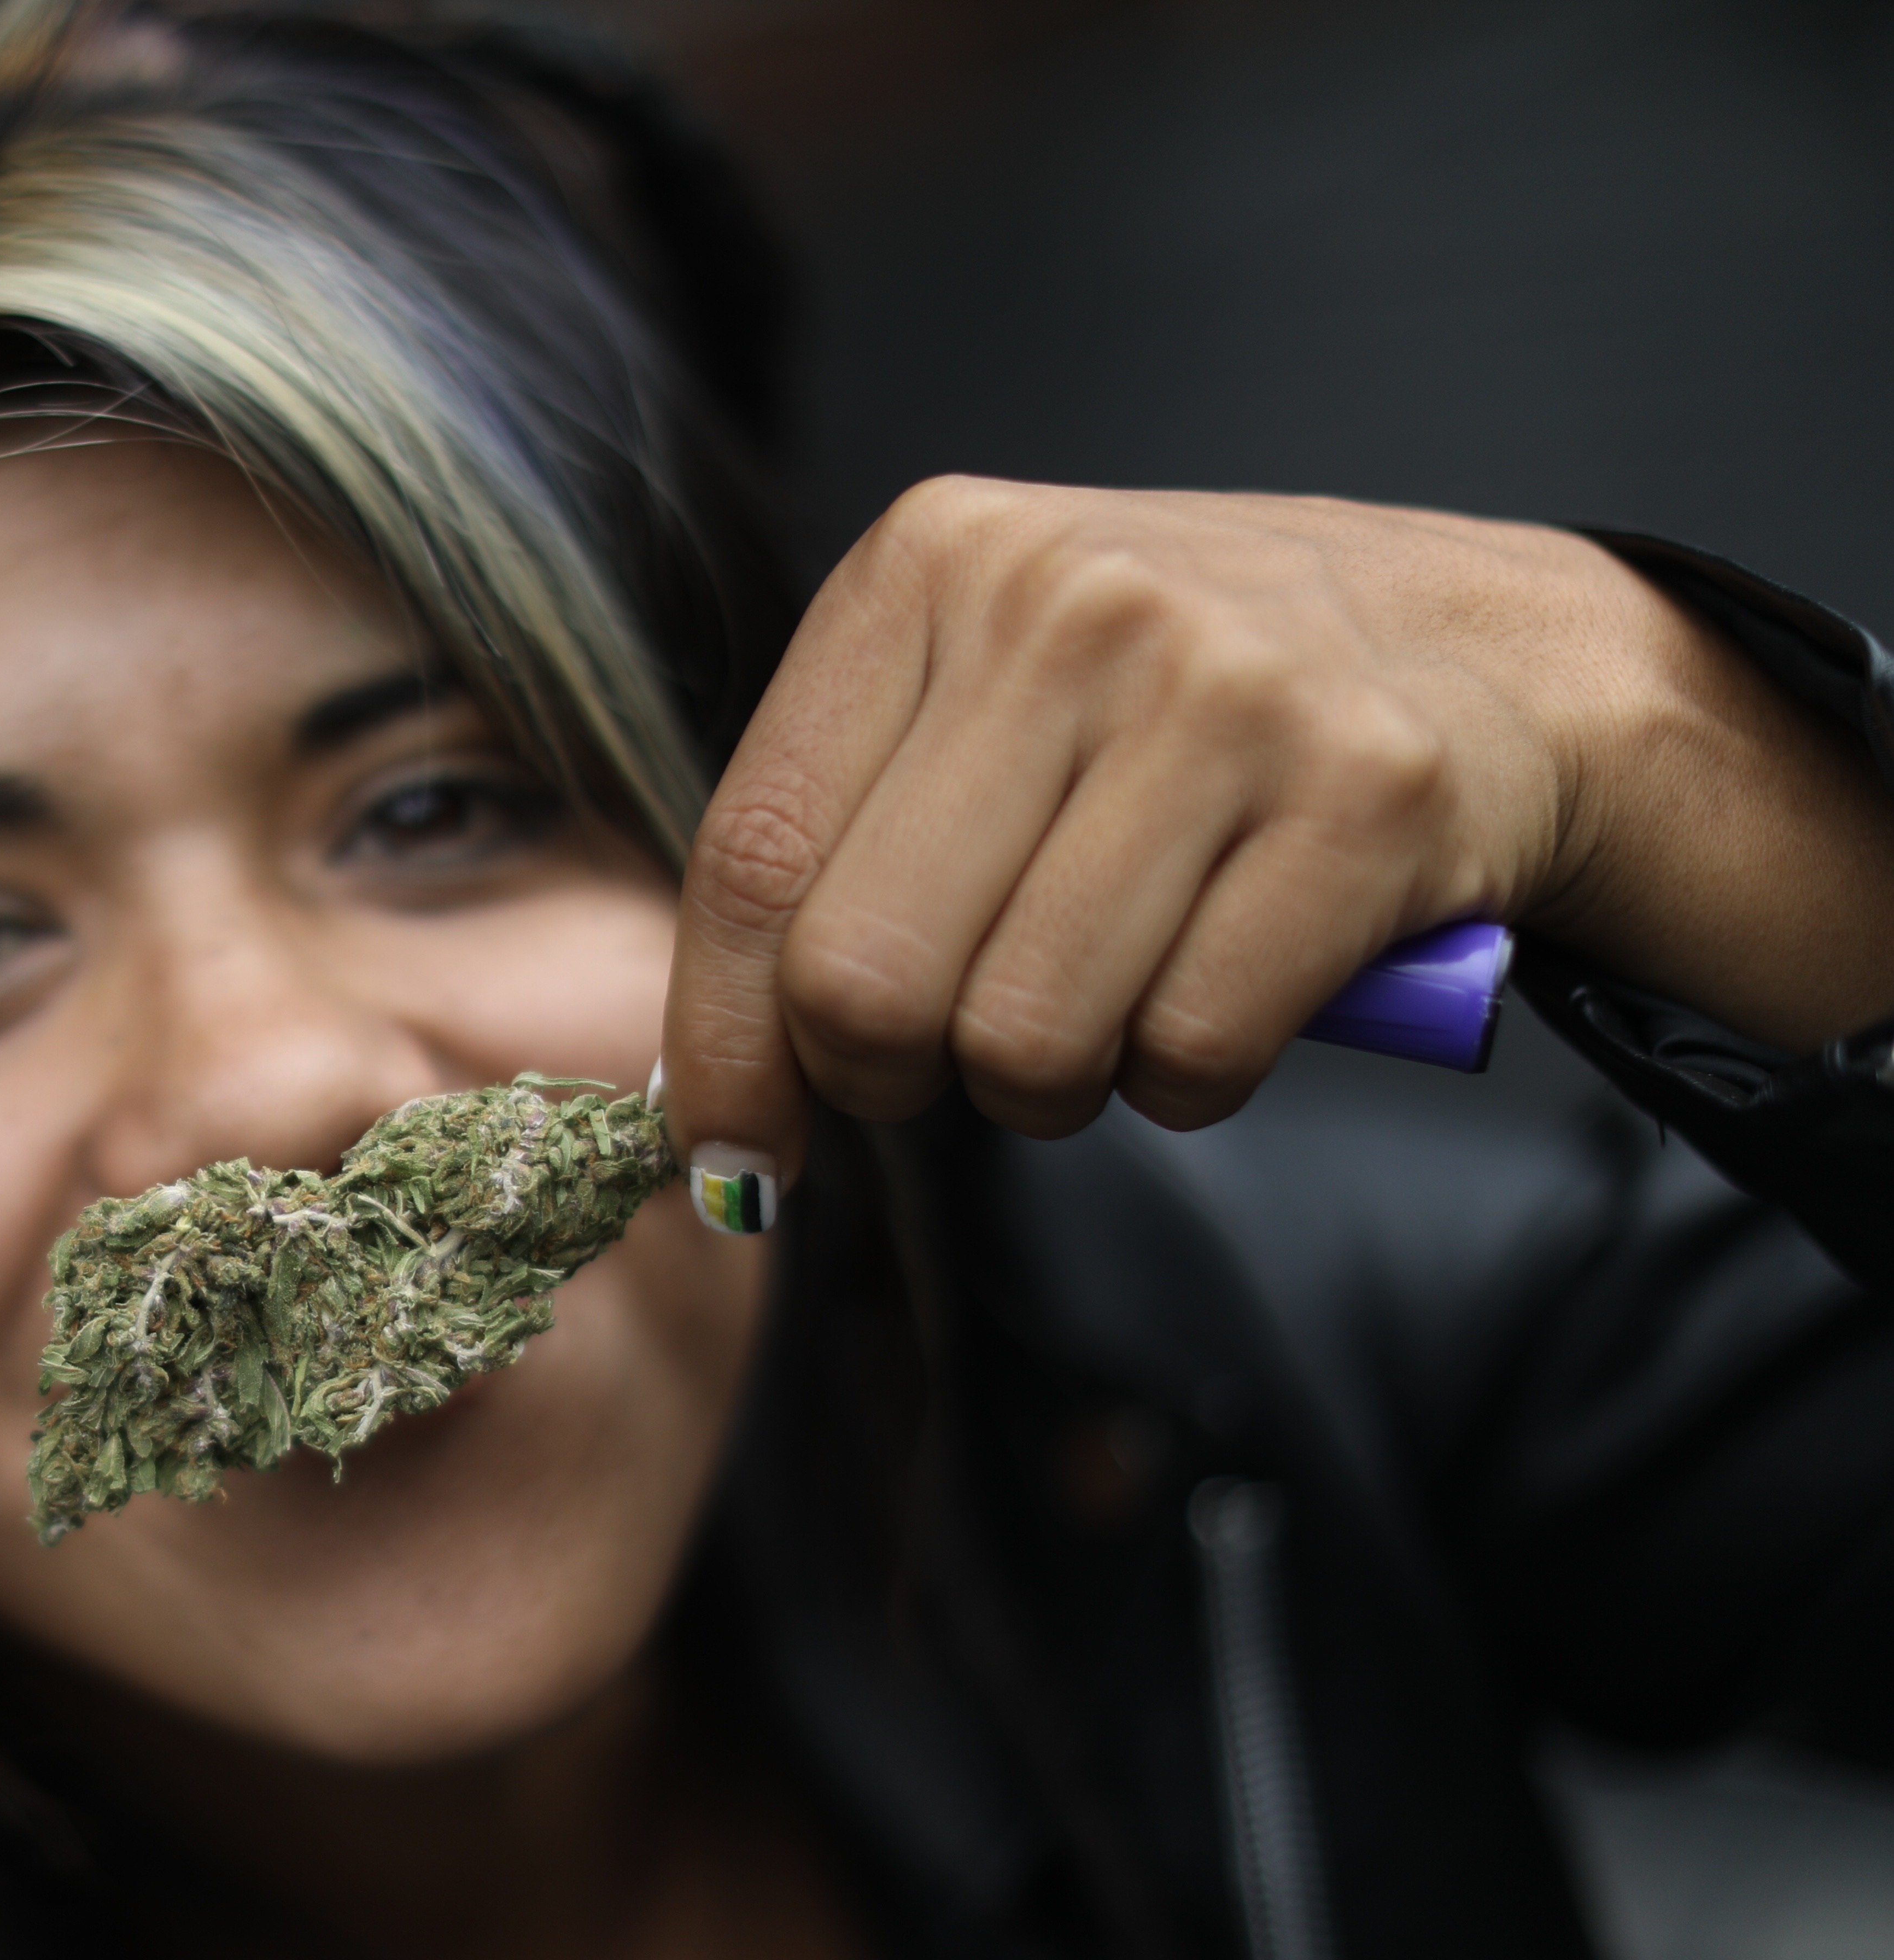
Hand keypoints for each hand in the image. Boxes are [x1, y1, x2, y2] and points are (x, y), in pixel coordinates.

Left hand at [658, 477, 1893, 1201]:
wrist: (1495, 648)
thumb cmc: (1189, 700)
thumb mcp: (986, 687)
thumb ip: (838, 836)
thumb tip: (710, 1081)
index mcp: (931, 562)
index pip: (751, 858)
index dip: (722, 1042)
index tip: (726, 1150)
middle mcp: (1067, 604)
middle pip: (867, 974)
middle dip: (888, 1074)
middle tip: (948, 1061)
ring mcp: (1224, 695)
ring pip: (1025, 1038)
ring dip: (1048, 1084)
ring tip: (1108, 1004)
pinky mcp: (1364, 801)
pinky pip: (1189, 1055)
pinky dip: (1188, 1079)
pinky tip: (1218, 993)